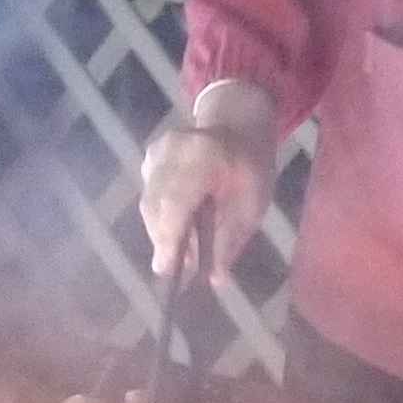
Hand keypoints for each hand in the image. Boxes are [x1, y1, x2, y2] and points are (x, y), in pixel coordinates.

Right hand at [140, 81, 278, 283]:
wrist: (238, 125)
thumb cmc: (251, 166)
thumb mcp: (254, 202)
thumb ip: (233, 238)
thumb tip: (215, 277)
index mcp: (204, 153)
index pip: (176, 199)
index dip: (168, 235)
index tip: (165, 268)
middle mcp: (172, 148)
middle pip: (156, 204)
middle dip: (163, 240)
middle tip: (175, 269)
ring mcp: (156, 151)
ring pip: (149, 204)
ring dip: (162, 232)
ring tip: (183, 252)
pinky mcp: (148, 158)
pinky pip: (149, 197)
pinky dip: (161, 217)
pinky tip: (180, 227)